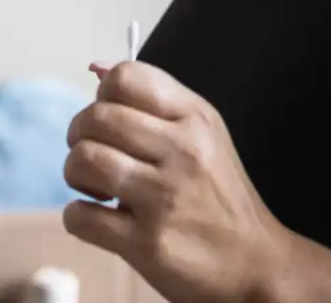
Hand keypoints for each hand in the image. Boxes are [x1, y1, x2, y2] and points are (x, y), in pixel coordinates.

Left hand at [63, 60, 296, 302]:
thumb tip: (96, 67)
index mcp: (194, 118)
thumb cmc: (218, 194)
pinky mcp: (148, 243)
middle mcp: (183, 152)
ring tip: (96, 187)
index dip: (102, 96)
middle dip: (79, 135)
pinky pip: (81, 216)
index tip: (108, 119)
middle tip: (93, 155)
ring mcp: (165, 198)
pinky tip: (101, 219)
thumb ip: (151, 98)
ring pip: (84, 159)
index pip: (126, 78)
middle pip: (95, 117)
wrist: (255, 263)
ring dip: (75, 173)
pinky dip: (79, 217)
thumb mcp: (202, 133)